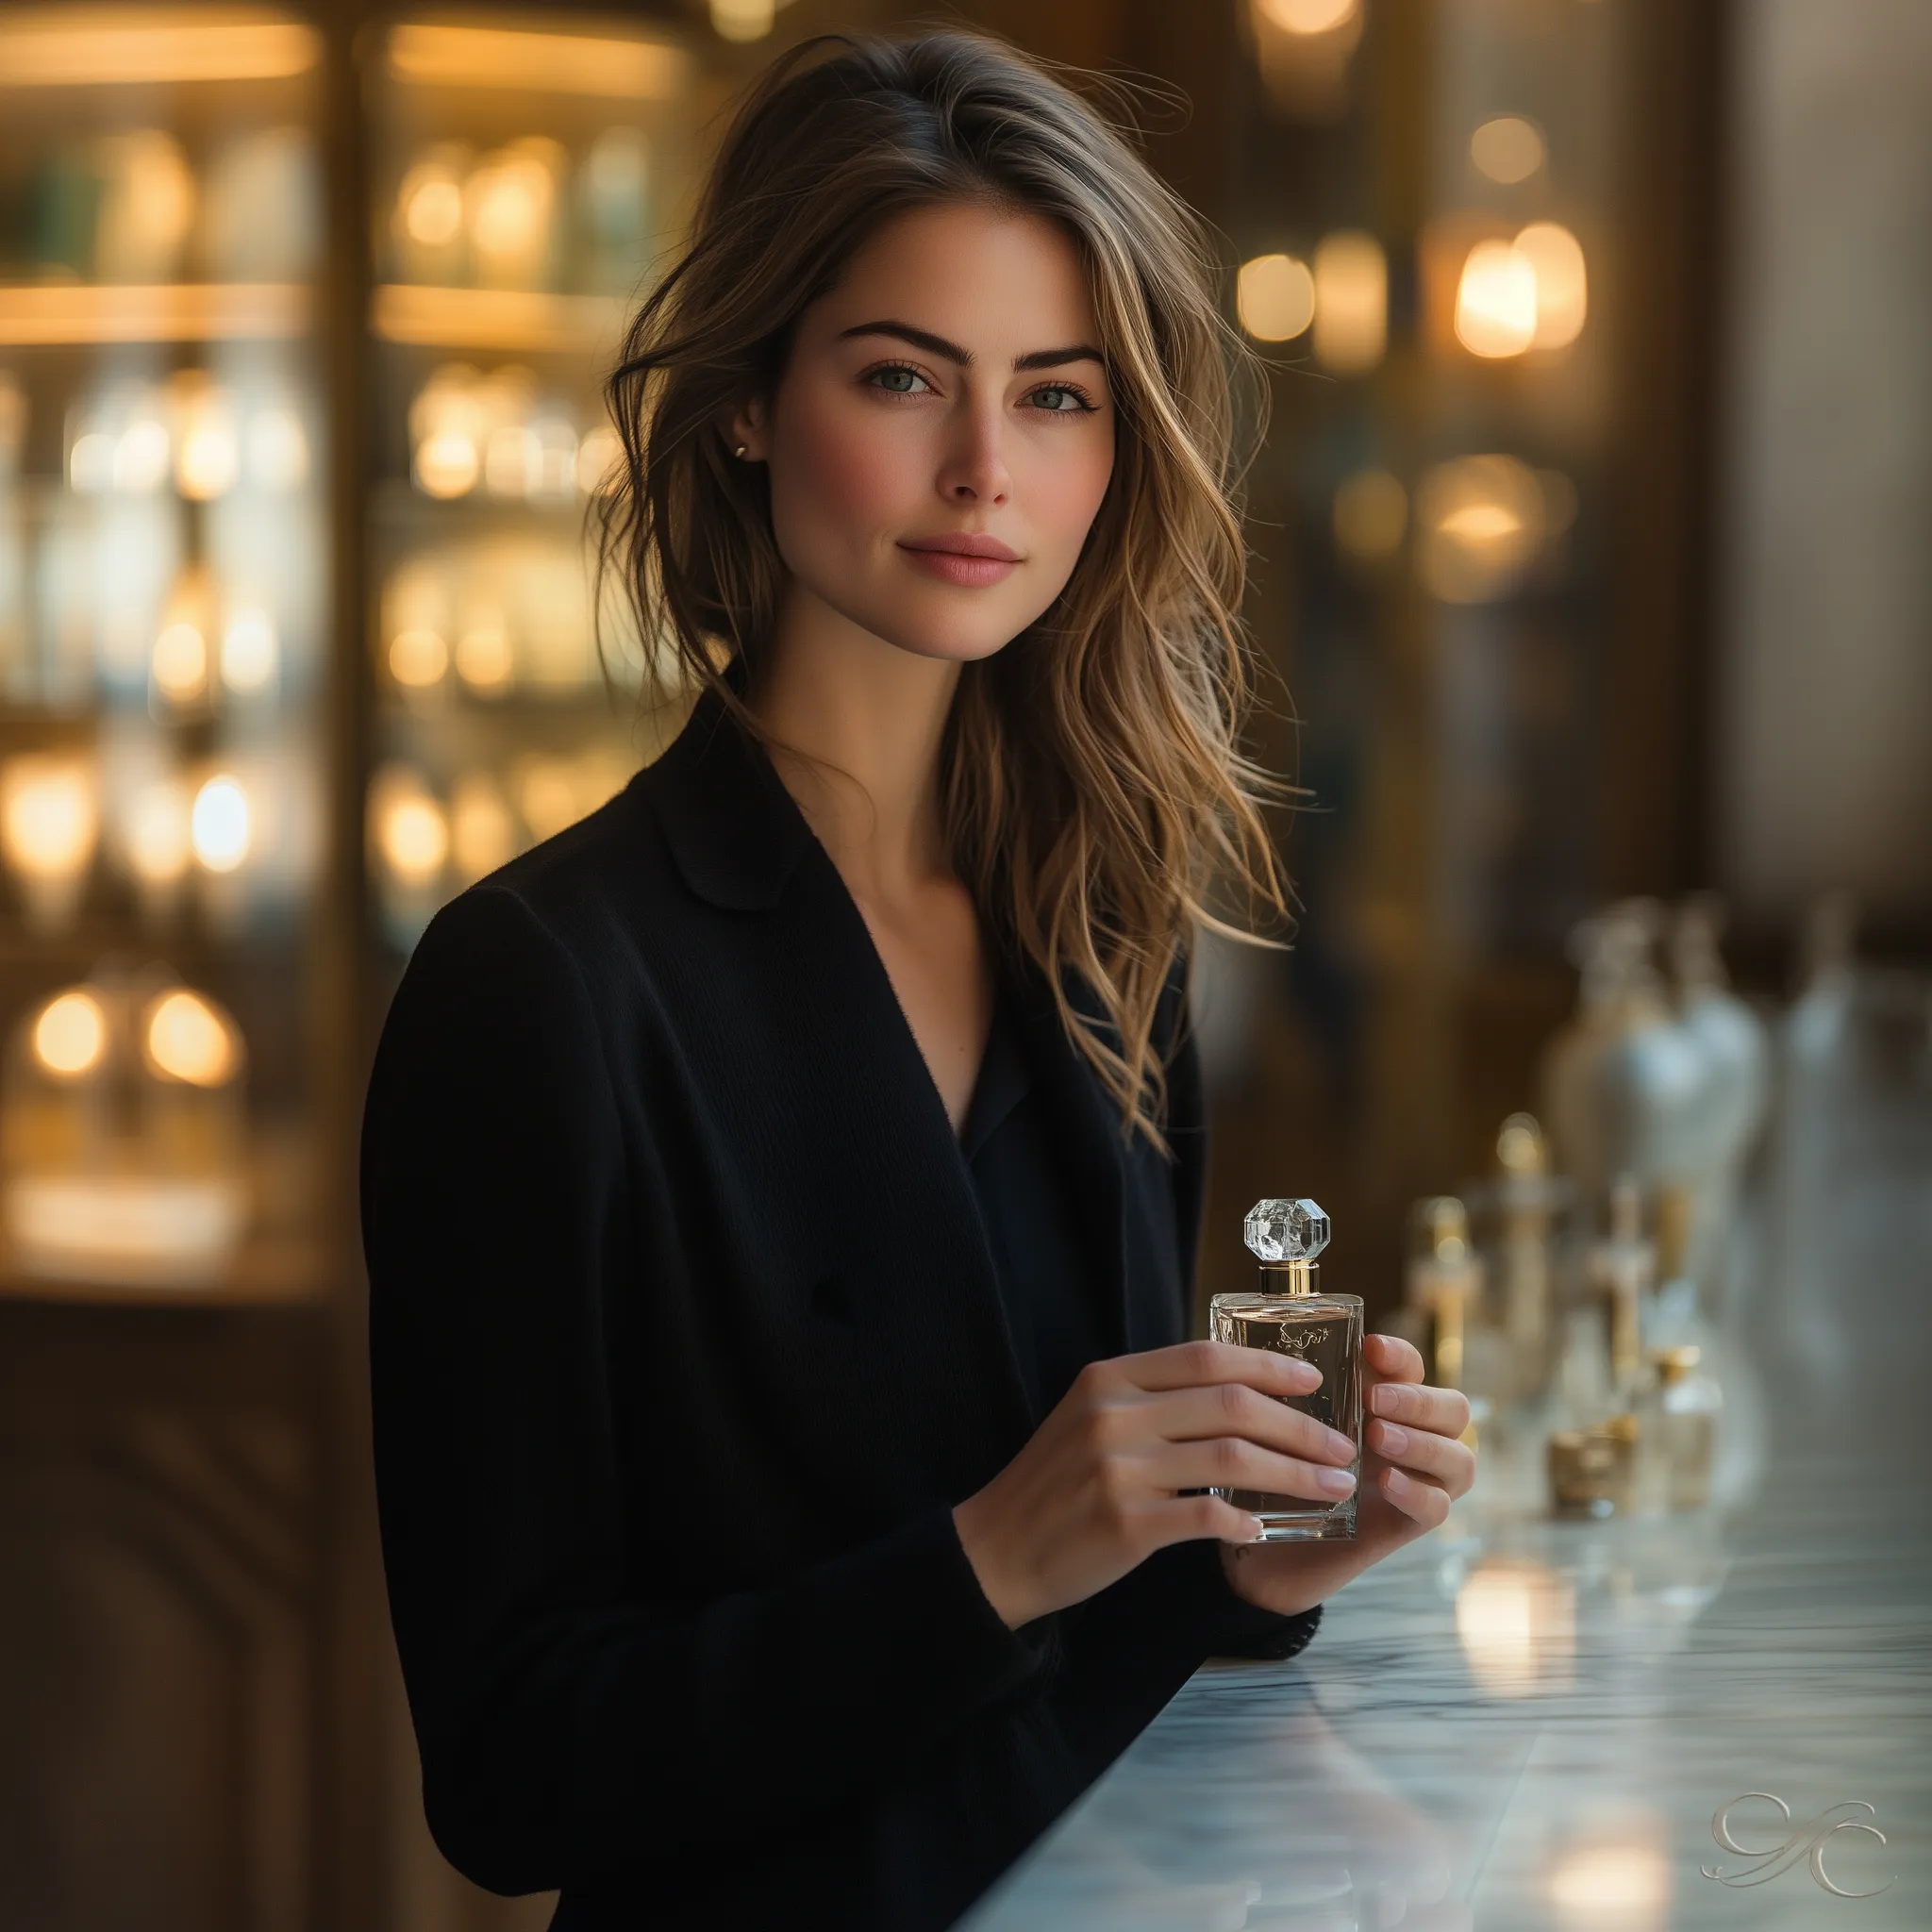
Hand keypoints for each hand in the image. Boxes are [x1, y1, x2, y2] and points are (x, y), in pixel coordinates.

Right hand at [951, 1340, 1362, 1628]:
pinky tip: (1266, 1529)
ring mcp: (1117, 1468)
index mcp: (1109, 1378)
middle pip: (1230, 1404)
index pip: (1205, 1357)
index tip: (1314, 1381)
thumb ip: (1151, 1400)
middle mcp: (1113, 1414)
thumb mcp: (1091, 1419)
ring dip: (1293, 1473)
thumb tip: (1236, 1392)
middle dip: (1299, 1425)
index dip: (1268, 1365)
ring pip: (1231, 1458)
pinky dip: (1245, 1520)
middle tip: (1342, 1445)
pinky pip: (1206, 1515)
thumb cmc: (1057, 1485)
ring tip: (1333, 1488)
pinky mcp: (1125, 1523)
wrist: (997, 1549)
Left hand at [1219, 1333, 1475, 1617]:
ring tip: (1379, 1437)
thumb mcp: (1288, 1423)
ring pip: (1459, 1459)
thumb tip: (1278, 1351)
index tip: (1369, 1347)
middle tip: (1375, 1400)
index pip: (1413, 1368)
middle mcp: (1415, 1437)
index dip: (1400, 1354)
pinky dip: (1417, 1491)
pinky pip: (1438, 1508)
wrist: (1265, 1541)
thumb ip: (1300, 1392)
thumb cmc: (1280, 1468)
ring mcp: (1420, 1481)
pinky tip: (1385, 1481)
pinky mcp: (1410, 1524)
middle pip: (1454, 1409)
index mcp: (1387, 1402)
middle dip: (1418, 1399)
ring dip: (1422, 1443)